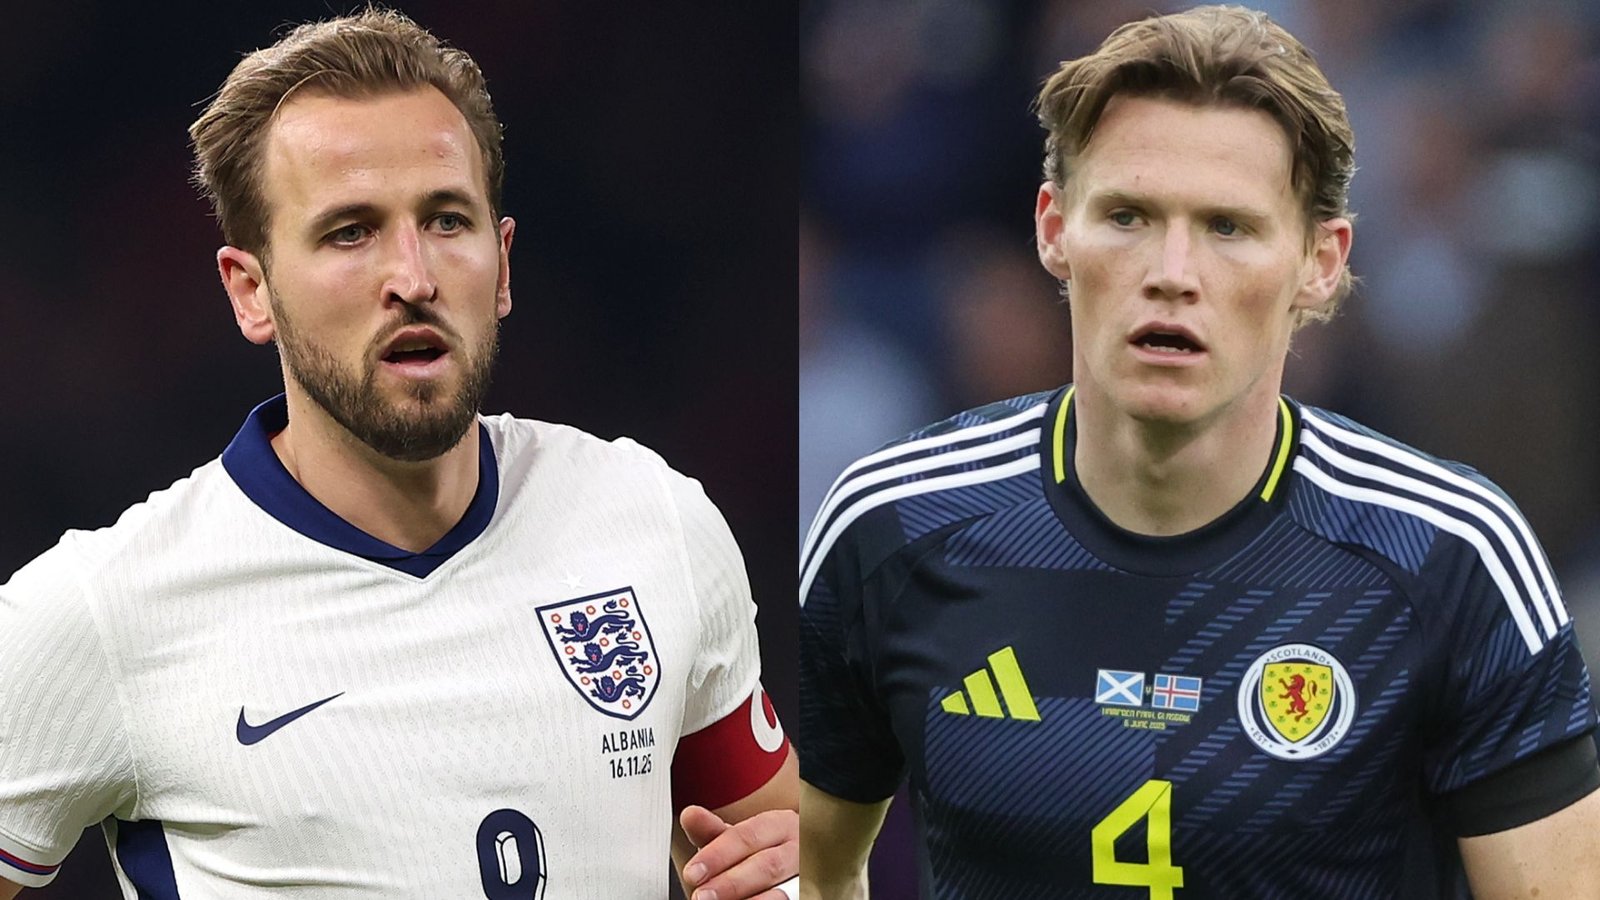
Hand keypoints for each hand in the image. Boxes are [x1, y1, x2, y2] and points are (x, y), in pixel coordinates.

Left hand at [679, 804, 797, 899]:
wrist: (799, 867)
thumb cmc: (764, 851)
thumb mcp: (739, 838)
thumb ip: (713, 831)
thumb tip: (690, 815)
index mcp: (779, 825)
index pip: (747, 837)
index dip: (718, 855)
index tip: (693, 873)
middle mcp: (798, 850)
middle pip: (767, 865)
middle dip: (732, 883)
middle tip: (702, 897)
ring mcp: (807, 876)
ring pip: (784, 890)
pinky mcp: (809, 893)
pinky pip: (794, 899)